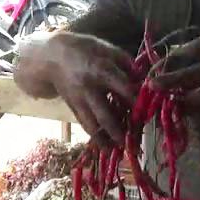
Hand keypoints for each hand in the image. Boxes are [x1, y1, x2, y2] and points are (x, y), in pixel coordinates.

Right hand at [14, 31, 136, 146]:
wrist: (51, 57)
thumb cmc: (84, 49)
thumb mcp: (106, 48)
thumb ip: (126, 63)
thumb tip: (142, 78)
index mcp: (101, 70)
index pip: (123, 89)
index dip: (137, 102)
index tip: (148, 111)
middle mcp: (90, 89)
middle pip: (106, 115)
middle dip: (120, 132)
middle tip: (133, 145)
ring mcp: (79, 101)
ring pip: (93, 125)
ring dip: (106, 141)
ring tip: (118, 151)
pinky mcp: (73, 107)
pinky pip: (85, 125)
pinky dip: (95, 137)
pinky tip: (105, 147)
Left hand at [153, 28, 199, 109]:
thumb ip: (189, 52)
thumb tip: (162, 67)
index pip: (192, 75)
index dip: (170, 80)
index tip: (151, 83)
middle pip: (190, 102)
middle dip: (169, 100)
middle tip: (152, 94)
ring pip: (193, 110)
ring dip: (175, 105)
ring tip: (159, 98)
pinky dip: (186, 106)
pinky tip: (175, 99)